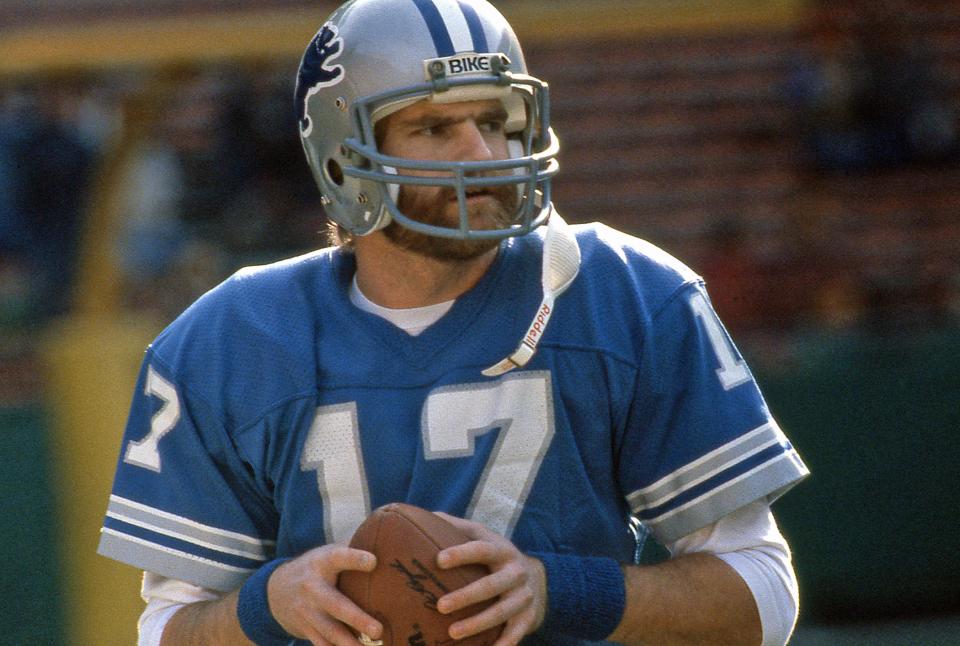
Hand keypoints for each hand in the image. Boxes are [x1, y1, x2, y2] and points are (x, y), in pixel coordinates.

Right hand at [267, 544, 381, 645]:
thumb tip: (387, 542)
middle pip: (336, 605)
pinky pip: (322, 644)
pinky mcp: (305, 629)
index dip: (355, 559)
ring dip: (350, 643)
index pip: (338, 558)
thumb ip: (351, 550)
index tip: (373, 562)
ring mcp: (307, 611)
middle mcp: (312, 587)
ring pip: (330, 631)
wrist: (276, 590)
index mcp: (322, 563)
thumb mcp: (327, 553)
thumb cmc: (316, 567)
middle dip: (357, 619)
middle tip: (378, 630)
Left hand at [433, 513, 547, 644]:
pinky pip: (515, 634)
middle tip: (440, 606)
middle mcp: (515, 572)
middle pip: (490, 585)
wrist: (538, 580)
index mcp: (501, 550)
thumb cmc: (497, 556)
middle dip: (465, 596)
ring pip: (500, 613)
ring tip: (452, 633)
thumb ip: (458, 527)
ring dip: (477, 624)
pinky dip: (503, 643)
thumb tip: (423, 514)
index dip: (461, 553)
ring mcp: (523, 597)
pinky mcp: (528, 619)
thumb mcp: (484, 536)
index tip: (439, 560)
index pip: (481, 549)